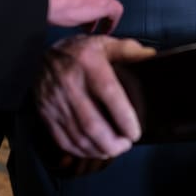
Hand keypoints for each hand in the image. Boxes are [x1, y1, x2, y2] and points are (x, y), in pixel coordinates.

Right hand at [36, 35, 154, 159]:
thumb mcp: (105, 43)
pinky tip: (94, 150)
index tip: (135, 132)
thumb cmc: (81, 52)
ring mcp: (55, 100)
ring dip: (99, 149)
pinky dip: (81, 151)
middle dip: (112, 143)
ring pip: (78, 136)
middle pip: (92, 124)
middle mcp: (69, 82)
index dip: (124, 117)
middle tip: (126, 145)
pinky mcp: (45, 113)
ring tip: (113, 149)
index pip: (109, 93)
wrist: (43, 55)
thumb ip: (128, 50)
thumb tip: (151, 57)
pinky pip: (63, 140)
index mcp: (88, 62)